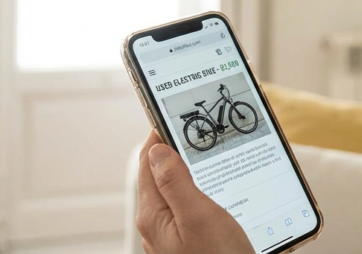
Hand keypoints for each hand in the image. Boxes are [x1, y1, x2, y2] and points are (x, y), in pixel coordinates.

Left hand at [137, 130, 253, 253]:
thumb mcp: (198, 216)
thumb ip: (175, 183)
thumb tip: (158, 151)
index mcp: (154, 215)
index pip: (147, 165)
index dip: (159, 138)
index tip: (173, 120)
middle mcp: (157, 226)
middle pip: (159, 178)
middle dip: (174, 154)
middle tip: (195, 135)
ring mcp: (171, 235)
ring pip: (175, 194)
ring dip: (188, 173)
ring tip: (206, 157)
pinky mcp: (188, 242)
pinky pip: (187, 209)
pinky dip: (197, 193)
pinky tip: (215, 191)